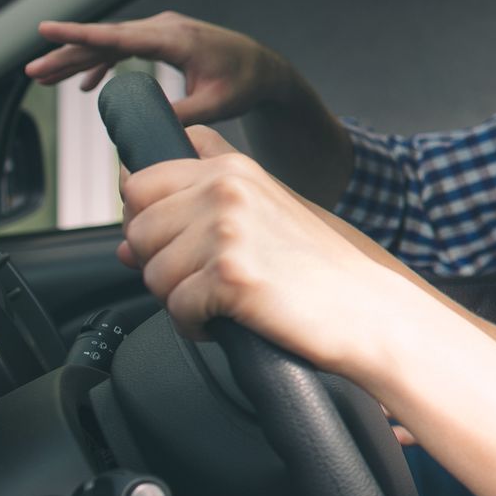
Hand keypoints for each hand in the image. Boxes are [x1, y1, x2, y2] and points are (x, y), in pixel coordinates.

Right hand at [27, 12, 288, 124]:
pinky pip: (125, 49)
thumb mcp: (215, 105)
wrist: (266, 69)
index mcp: (176, 39)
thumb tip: (144, 128)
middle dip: (67, 54)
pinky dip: (104, 63)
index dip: (80, 34)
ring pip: (112, 43)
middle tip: (33, 71)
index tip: (46, 30)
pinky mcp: (164, 40)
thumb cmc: (245, 84)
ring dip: (79, 60)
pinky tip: (85, 85)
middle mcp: (166, 28)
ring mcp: (164, 31)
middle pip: (106, 40)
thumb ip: (180, 114)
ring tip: (45, 78)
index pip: (118, 36)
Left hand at [119, 126, 413, 376]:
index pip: (142, 178)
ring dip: (178, 297)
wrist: (373, 309)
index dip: (148, 216)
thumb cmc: (326, 268)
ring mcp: (227, 230)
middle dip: (158, 261)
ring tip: (223, 301)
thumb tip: (123, 242)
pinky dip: (195, 327)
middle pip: (137, 227)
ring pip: (150, 271)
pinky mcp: (229, 276)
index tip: (175, 240)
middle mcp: (226, 189)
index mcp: (234, 168)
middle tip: (202, 279)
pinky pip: (175, 309)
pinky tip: (228, 323)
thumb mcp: (270, 210)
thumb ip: (203, 203)